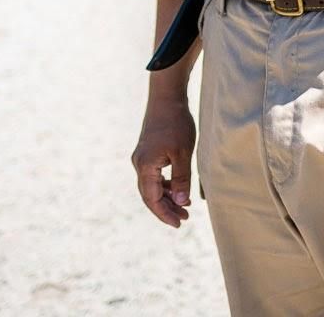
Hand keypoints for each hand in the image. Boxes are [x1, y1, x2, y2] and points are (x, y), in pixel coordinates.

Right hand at [132, 97, 196, 226]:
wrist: (166, 98)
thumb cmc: (176, 124)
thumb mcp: (183, 153)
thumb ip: (181, 179)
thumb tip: (181, 203)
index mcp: (145, 167)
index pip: (152, 199)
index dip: (165, 214)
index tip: (179, 224)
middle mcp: (139, 165)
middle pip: (150, 195)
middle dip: (166, 209)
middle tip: (184, 219)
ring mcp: (142, 158)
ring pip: (152, 186)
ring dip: (167, 197)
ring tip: (184, 207)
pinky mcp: (147, 152)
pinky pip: (154, 176)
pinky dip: (165, 185)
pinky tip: (178, 188)